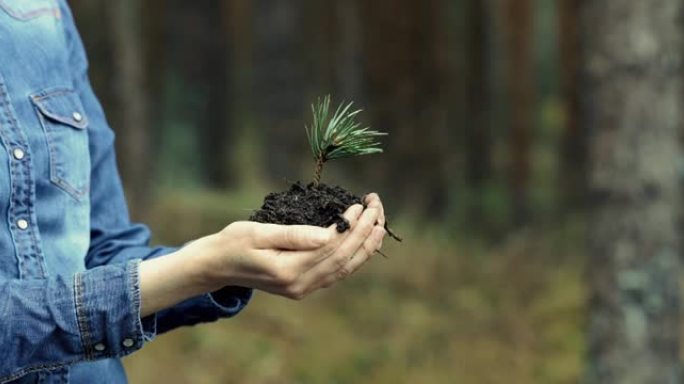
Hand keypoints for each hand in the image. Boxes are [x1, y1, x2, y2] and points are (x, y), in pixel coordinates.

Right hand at [202, 197, 386, 299]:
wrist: (217, 266)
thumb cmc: (234, 242)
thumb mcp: (258, 232)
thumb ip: (293, 234)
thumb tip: (328, 234)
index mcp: (288, 271)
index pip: (331, 247)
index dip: (350, 226)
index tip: (360, 204)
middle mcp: (300, 285)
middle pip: (343, 258)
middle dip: (365, 231)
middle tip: (376, 205)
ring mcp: (304, 289)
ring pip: (345, 268)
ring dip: (366, 245)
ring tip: (380, 221)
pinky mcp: (305, 286)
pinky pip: (337, 272)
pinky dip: (355, 256)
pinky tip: (365, 240)